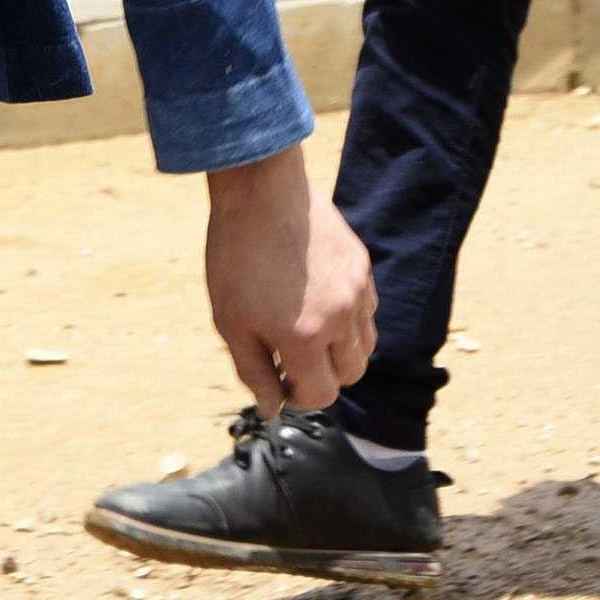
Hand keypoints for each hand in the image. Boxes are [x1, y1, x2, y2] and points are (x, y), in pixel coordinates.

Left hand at [202, 149, 376, 411]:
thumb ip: (254, 373)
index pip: (321, 395)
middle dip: (324, 377)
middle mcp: (341, 318)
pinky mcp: (363, 265)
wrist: (259, 190)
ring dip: (342, 350)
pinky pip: (368, 309)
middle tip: (292, 357)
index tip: (278, 378)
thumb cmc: (236, 257)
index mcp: (305, 337)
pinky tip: (319, 300)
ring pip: (366, 344)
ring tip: (308, 330)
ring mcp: (358, 289)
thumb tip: (274, 409)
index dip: (298, 396)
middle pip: (352, 375)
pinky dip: (350, 318)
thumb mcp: (231, 323)